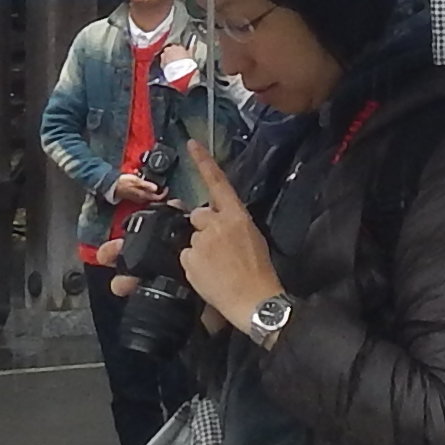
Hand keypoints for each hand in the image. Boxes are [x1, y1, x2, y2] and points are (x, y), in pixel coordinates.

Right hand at [108, 166, 165, 207]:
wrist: (112, 186)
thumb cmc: (123, 182)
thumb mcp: (136, 181)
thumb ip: (146, 185)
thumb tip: (156, 188)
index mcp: (143, 196)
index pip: (158, 198)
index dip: (164, 193)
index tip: (166, 187)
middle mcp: (142, 198)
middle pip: (154, 196)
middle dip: (158, 189)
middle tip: (160, 181)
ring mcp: (138, 197)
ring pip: (149, 193)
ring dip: (150, 186)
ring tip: (148, 177)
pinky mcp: (135, 194)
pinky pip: (143, 190)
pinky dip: (144, 185)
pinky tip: (141, 178)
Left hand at [176, 135, 278, 326]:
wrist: (255, 300)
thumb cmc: (260, 272)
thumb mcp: (253, 238)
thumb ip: (231, 224)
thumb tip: (212, 220)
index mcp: (237, 216)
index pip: (218, 183)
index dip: (204, 162)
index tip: (192, 144)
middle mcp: (218, 223)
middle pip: (198, 215)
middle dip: (202, 228)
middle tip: (217, 250)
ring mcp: (202, 241)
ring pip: (191, 239)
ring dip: (199, 250)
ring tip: (216, 268)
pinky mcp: (190, 258)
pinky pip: (185, 258)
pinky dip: (192, 266)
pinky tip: (209, 276)